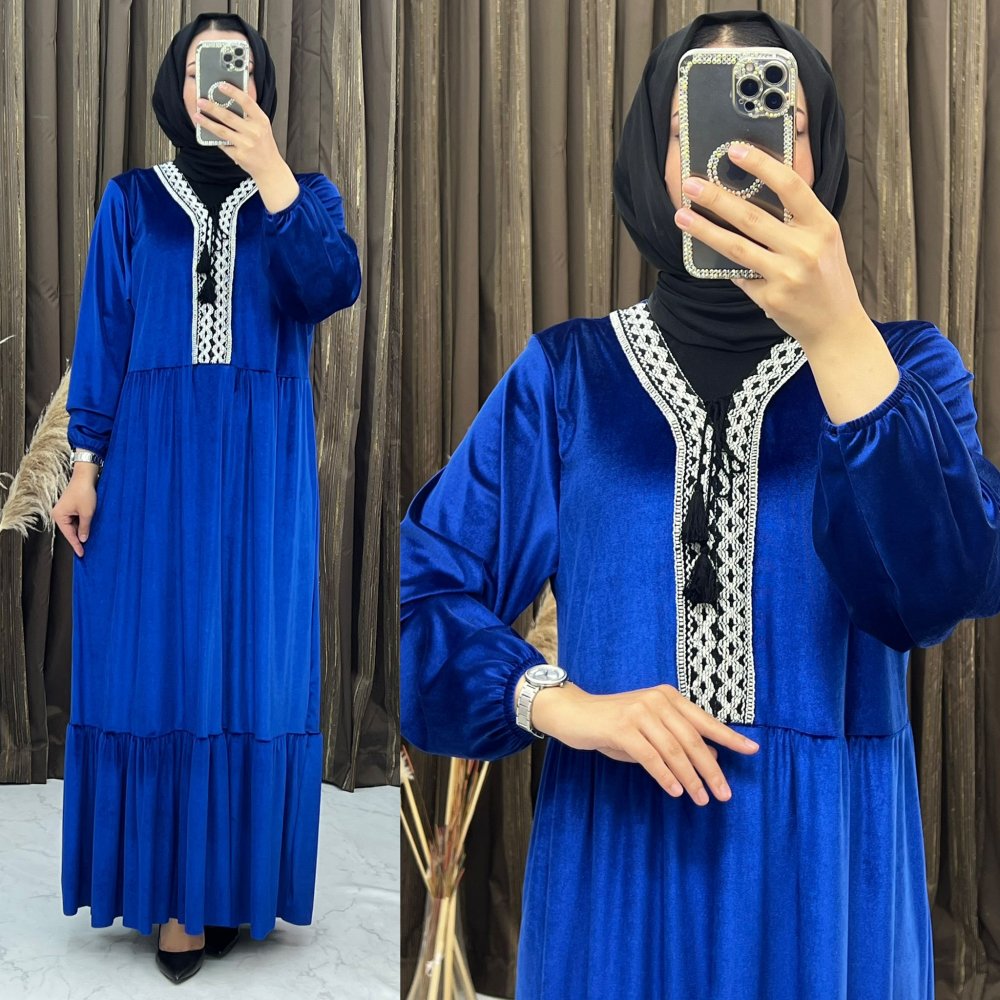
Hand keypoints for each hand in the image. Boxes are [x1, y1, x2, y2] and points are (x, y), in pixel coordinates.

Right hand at [52, 468, 97, 556]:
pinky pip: (75, 519)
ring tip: (89, 541)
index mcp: (59, 516)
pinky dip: (82, 524)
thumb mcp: (87, 513)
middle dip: (78, 539)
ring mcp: (64, 510)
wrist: (85, 476)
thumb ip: (84, 527)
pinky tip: (88, 529)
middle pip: (69, 530)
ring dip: (81, 531)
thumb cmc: (84, 492)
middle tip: (86, 550)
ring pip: (73, 525)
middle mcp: (59, 514)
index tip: (81, 554)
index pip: (68, 535)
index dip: (76, 545)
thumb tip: (82, 539)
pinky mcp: (70, 507)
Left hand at [195, 82, 299, 211]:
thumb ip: (249, 115)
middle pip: (229, 116)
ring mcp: (246, 144)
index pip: (246, 102)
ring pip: (222, 130)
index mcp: (261, 121)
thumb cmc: (264, 145)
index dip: (233, 92)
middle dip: (212, 107)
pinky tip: (205, 130)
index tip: (220, 85)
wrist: (270, 169)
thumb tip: (228, 100)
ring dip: (207, 122)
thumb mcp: (262, 127)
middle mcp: (254, 132)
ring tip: (197, 115)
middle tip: (200, 100)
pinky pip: (222, 143)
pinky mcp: (239, 155)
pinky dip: (213, 137)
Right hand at [526, 679, 759, 804]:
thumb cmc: (614, 724)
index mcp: (667, 697)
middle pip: (692, 739)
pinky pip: (650, 756)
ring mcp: (639, 712)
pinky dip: (665, 776)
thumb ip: (678, 742)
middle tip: (724, 793)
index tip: (753, 751)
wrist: (573, 713)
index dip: (729, 737)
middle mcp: (657, 700)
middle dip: (711, 769)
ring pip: (674, 750)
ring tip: (702, 799)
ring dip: (690, 778)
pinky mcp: (622, 727)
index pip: (704, 720)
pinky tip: (675, 791)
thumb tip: (713, 760)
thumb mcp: (650, 730)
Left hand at [674, 141, 866, 347]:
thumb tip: (750, 192)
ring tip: (681, 216)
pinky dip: (722, 264)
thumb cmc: (826, 277)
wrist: (836, 326)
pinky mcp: (770, 299)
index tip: (734, 151)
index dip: (761, 165)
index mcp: (822, 225)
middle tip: (690, 185)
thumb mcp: (824, 240)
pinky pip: (738, 275)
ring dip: (704, 230)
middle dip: (716, 198)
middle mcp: (805, 249)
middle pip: (752, 216)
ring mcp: (787, 276)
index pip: (790, 186)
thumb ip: (796, 219)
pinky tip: (703, 253)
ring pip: (736, 247)